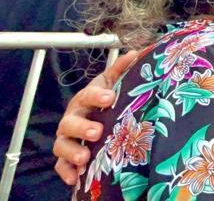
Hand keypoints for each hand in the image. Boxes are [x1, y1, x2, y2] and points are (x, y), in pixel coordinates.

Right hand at [53, 50, 137, 184]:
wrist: (93, 118)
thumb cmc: (104, 101)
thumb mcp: (113, 84)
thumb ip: (122, 70)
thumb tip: (135, 53)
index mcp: (85, 100)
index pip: (88, 95)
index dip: (97, 96)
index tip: (109, 98)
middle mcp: (72, 118)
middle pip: (70, 121)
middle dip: (82, 126)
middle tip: (97, 131)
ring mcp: (67, 138)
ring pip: (62, 144)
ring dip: (72, 150)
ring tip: (85, 156)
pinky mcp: (66, 157)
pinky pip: (61, 165)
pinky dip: (66, 171)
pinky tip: (75, 178)